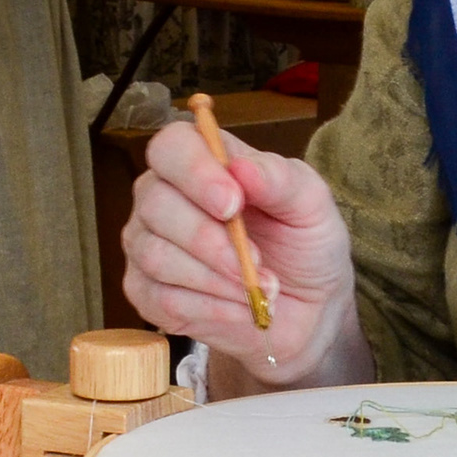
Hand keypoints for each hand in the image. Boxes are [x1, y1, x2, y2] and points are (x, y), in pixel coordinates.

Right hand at [118, 119, 361, 385]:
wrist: (308, 309)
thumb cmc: (304, 244)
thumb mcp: (310, 205)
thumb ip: (279, 179)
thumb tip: (241, 168)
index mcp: (202, 162)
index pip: (171, 147)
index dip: (194, 172)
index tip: (233, 204)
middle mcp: (164, 197)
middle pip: (155, 203)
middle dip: (208, 238)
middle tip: (256, 260)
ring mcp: (148, 245)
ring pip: (156, 255)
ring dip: (215, 277)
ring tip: (257, 287)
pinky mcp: (147, 293)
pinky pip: (160, 299)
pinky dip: (209, 308)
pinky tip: (239, 307)